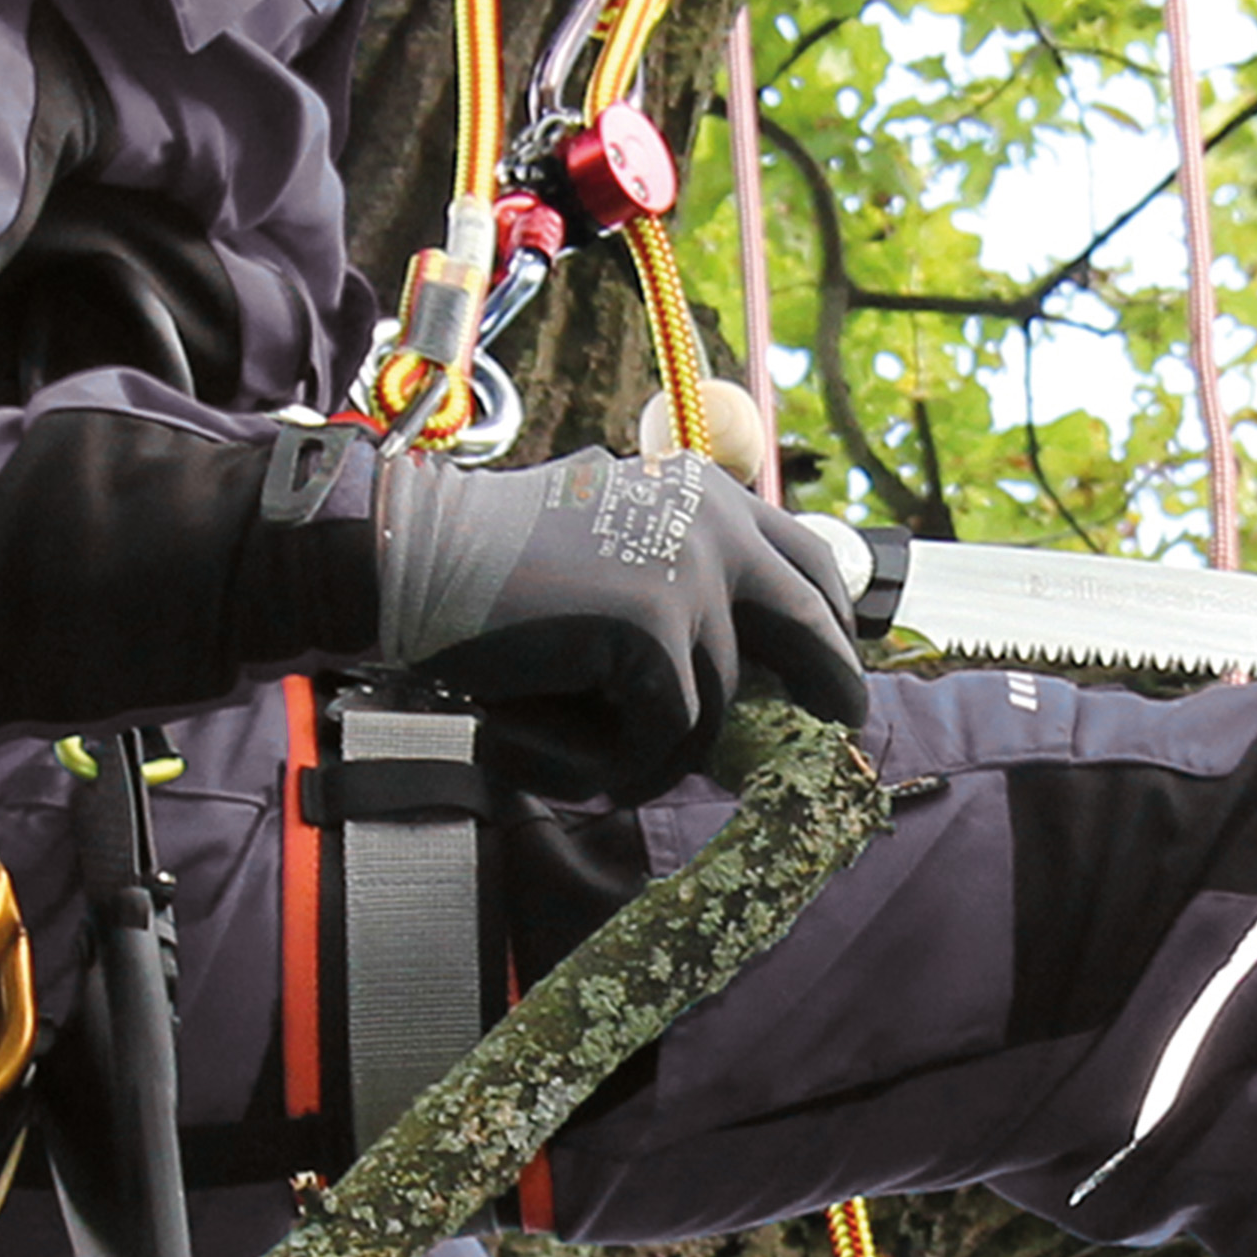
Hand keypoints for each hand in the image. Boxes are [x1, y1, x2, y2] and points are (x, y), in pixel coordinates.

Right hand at [363, 444, 867, 779]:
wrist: (413, 556)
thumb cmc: (491, 567)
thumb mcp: (608, 550)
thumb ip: (673, 579)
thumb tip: (734, 662)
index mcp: (703, 493)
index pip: (802, 556)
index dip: (830, 615)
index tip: (839, 658)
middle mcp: (713, 523)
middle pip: (810, 620)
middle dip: (832, 679)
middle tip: (843, 721)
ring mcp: (691, 575)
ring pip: (716, 704)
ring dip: (658, 747)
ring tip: (593, 758)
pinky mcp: (657, 631)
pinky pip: (668, 733)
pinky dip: (620, 763)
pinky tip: (571, 762)